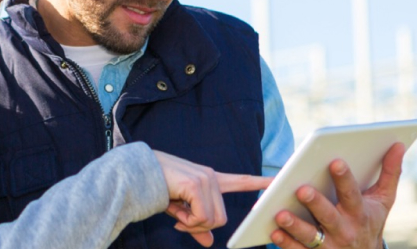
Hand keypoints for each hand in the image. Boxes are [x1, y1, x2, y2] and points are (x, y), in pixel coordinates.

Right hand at [153, 151, 272, 246]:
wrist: (136, 175)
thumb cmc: (157, 190)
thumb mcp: (180, 211)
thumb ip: (196, 225)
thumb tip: (209, 243)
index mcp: (210, 180)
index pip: (241, 180)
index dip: (260, 183)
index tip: (279, 180)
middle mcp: (211, 177)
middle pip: (221, 218)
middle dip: (200, 226)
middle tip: (181, 220)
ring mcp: (206, 180)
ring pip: (212, 220)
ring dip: (192, 224)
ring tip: (176, 212)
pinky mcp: (197, 185)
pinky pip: (201, 217)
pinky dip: (187, 221)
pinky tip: (175, 210)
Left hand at [270, 142, 406, 248]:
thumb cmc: (370, 221)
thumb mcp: (383, 201)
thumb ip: (390, 173)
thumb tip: (399, 144)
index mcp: (360, 212)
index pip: (352, 194)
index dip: (344, 179)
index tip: (335, 161)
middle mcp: (345, 230)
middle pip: (329, 216)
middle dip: (316, 203)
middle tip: (301, 188)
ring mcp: (329, 246)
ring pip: (310, 236)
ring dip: (295, 226)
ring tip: (279, 213)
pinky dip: (286, 243)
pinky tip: (274, 232)